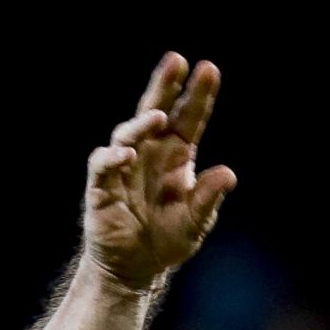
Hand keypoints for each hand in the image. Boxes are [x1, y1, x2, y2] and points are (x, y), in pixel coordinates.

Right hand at [83, 54, 235, 291]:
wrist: (135, 269)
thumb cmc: (166, 240)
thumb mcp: (195, 222)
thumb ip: (208, 198)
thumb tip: (228, 175)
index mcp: (175, 156)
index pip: (187, 119)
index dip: (197, 96)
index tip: (208, 70)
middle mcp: (148, 153)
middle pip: (155, 111)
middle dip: (165, 86)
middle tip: (177, 60)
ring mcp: (123, 167)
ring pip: (128, 132)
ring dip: (142, 122)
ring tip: (158, 116)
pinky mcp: (101, 186)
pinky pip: (104, 164)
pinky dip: (113, 156)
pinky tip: (127, 152)